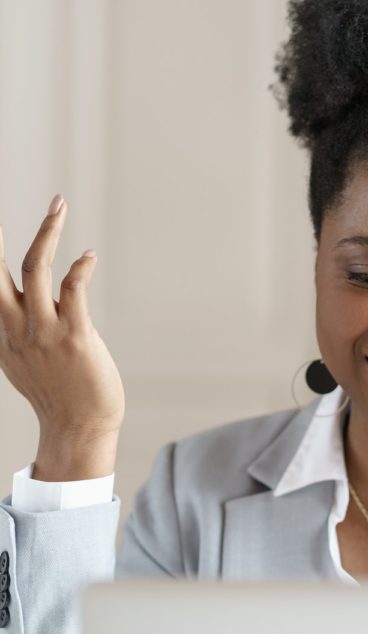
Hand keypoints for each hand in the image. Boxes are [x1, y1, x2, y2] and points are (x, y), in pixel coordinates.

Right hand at [0, 194, 123, 479]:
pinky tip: (88, 255)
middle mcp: (17, 327)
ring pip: (35, 269)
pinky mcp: (74, 336)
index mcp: (3, 332)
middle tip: (7, 200)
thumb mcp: (27, 362)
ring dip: (46, 232)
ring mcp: (44, 331)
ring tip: (58, 205)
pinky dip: (79, 268)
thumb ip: (22, 332)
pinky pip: (73, 291)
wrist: (78, 428)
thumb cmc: (60, 395)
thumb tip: (31, 311)